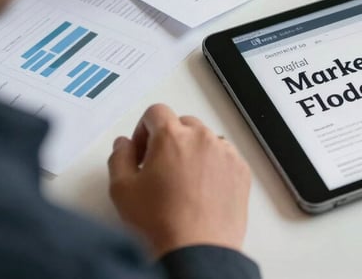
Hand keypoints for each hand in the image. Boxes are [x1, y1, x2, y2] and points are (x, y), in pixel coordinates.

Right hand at [108, 104, 250, 256]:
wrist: (196, 249)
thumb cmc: (160, 222)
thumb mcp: (122, 189)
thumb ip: (119, 157)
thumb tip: (124, 144)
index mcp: (172, 136)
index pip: (157, 112)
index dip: (144, 129)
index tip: (142, 150)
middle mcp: (203, 138)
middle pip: (183, 124)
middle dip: (169, 139)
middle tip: (159, 167)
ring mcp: (226, 153)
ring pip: (206, 139)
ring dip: (193, 151)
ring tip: (182, 182)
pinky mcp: (241, 170)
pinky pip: (225, 157)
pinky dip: (213, 166)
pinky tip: (201, 191)